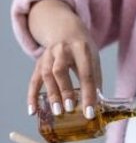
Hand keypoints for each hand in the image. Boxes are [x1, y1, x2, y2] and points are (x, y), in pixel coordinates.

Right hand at [27, 0, 101, 117]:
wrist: (66, 30)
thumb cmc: (83, 50)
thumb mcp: (93, 59)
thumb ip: (95, 79)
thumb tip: (97, 104)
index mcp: (81, 49)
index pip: (86, 74)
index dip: (88, 94)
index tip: (90, 112)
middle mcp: (62, 50)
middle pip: (60, 71)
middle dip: (65, 90)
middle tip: (70, 109)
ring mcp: (48, 56)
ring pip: (46, 75)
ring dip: (52, 94)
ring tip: (57, 112)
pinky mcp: (39, 63)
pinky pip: (34, 80)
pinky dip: (32, 96)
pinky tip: (33, 111)